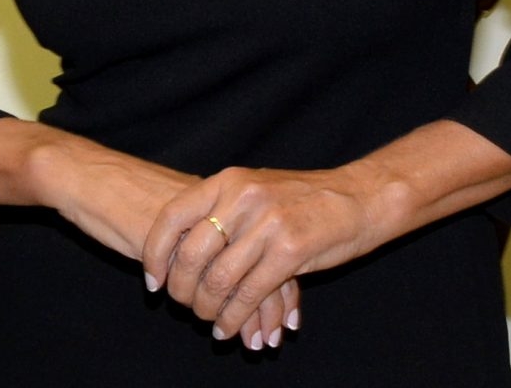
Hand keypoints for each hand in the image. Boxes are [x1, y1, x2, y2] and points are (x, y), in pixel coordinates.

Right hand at [27, 134, 297, 352]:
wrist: (91, 177)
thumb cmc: (128, 193)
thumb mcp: (178, 210)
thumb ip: (204, 227)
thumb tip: (229, 257)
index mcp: (223, 200)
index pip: (268, 247)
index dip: (280, 286)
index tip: (286, 320)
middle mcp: (220, 213)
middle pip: (263, 265)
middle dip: (270, 310)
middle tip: (271, 341)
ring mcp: (200, 229)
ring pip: (242, 280)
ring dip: (249, 318)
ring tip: (251, 344)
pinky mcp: (179, 247)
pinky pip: (211, 287)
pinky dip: (225, 313)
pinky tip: (222, 331)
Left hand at [144, 166, 378, 346]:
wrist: (357, 197)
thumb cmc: (301, 198)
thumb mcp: (253, 189)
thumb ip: (220, 209)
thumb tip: (178, 244)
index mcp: (226, 182)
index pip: (172, 218)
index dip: (155, 254)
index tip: (154, 281)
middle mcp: (241, 199)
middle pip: (191, 254)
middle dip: (181, 289)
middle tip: (182, 307)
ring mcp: (266, 225)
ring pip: (218, 279)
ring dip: (207, 309)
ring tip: (208, 323)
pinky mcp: (290, 252)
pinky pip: (249, 294)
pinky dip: (233, 317)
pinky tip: (228, 329)